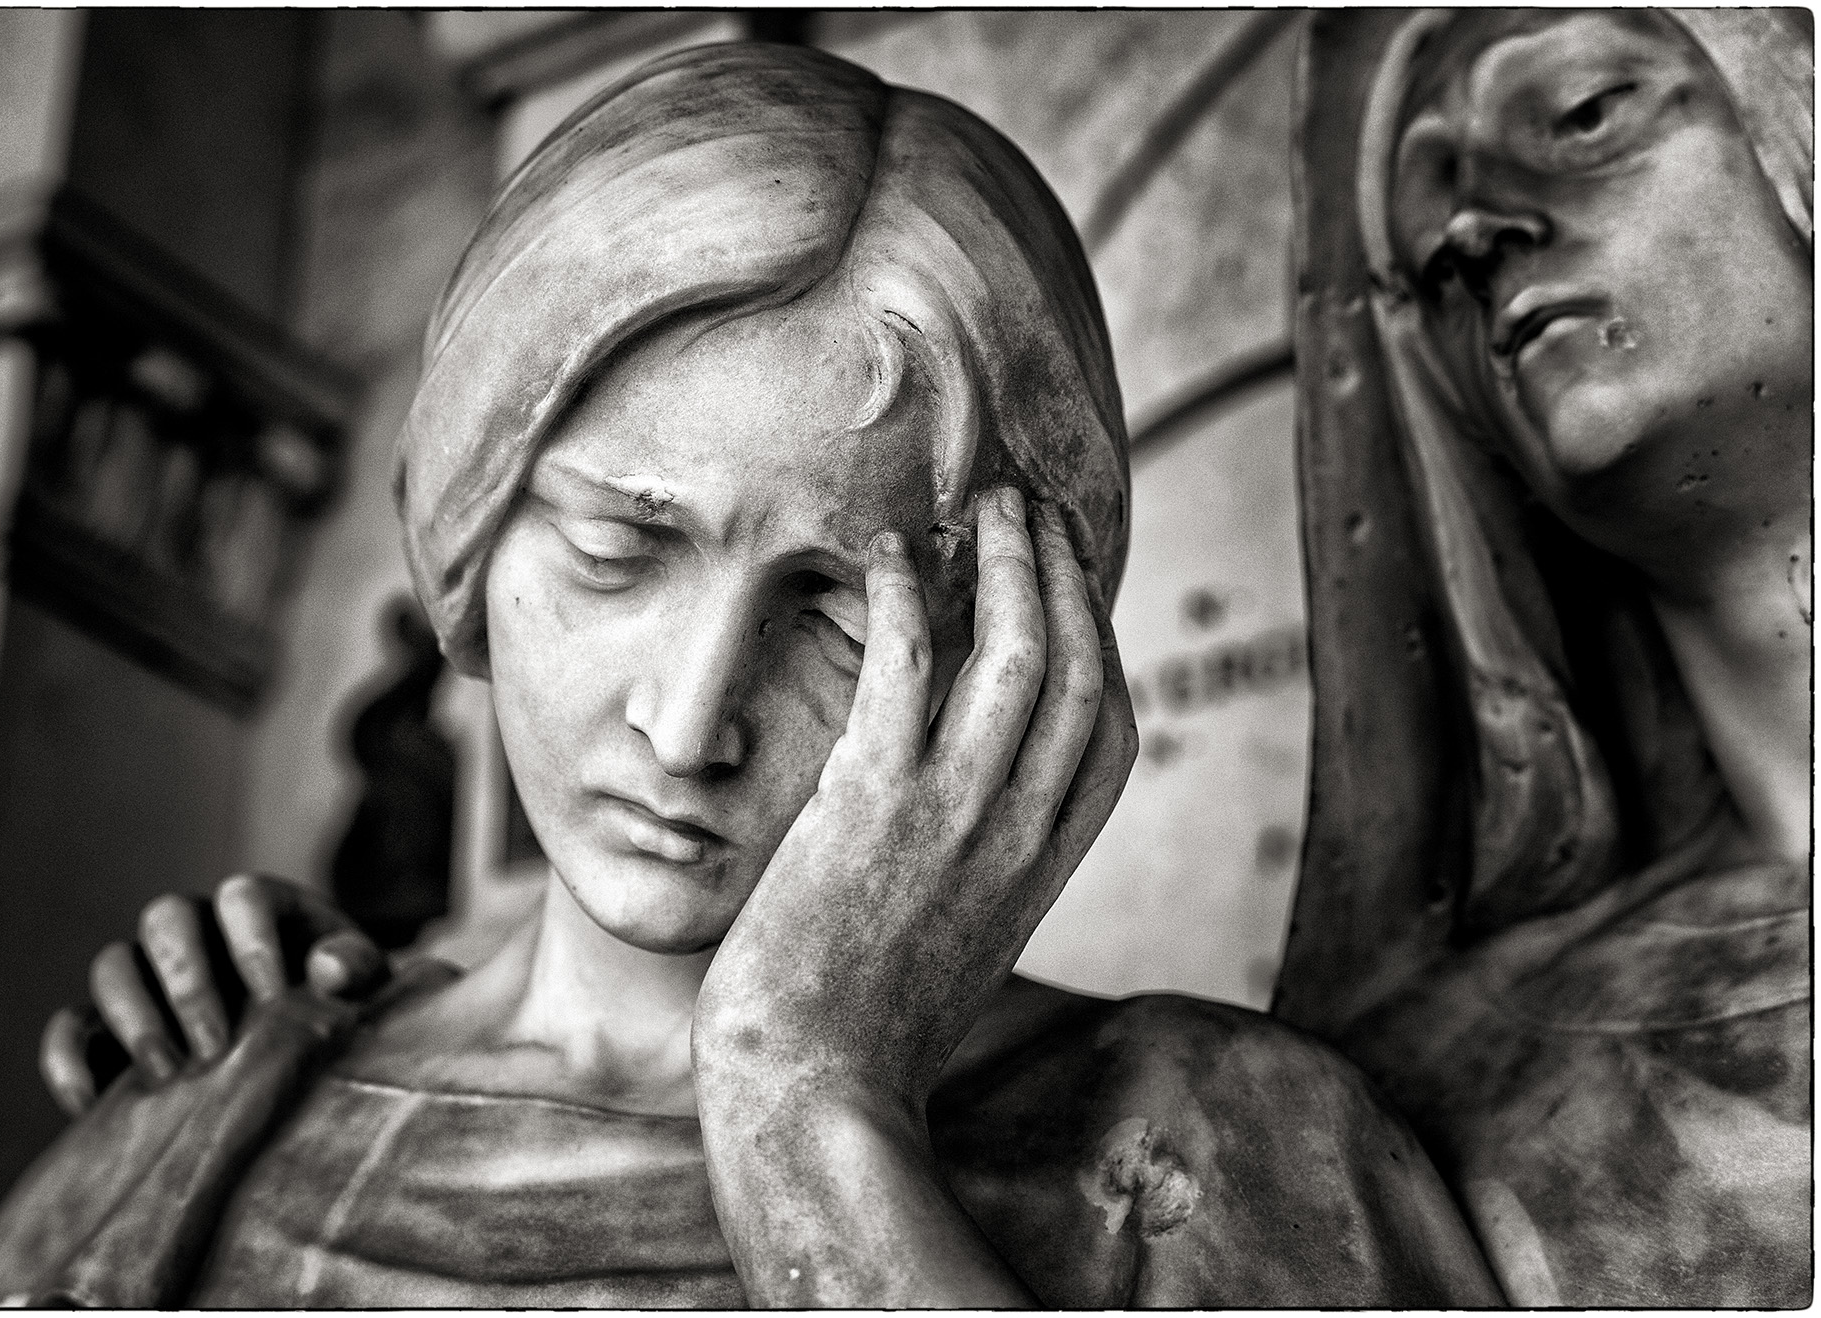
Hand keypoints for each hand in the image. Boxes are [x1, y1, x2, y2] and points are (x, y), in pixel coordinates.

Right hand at [39, 874, 387, 1115]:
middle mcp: (195, 930)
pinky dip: (68, 1061)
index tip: (273, 996)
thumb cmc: (339, 1009)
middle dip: (188, 981)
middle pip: (165, 918)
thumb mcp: (362, 987)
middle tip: (215, 1046)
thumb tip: (327, 971)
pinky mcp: (107, 1030)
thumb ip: (357, 970)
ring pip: (112, 965)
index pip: (242, 896)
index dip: (253, 940)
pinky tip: (92, 1105)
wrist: (304, 1057)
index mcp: (259, 909)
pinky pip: (69, 1029)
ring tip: (168, 1076)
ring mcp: (145, 976)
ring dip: (134, 1017)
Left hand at [690, 486, 1137, 1305]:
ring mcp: (955, 812)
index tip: (1073, 579)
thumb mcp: (960, 933)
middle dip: (1062, 573)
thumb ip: (983, 860)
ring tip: (983, 505)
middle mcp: (1021, 828)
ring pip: (1014, 652)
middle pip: (1076, 666)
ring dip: (1004, 563)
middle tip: (1034, 507)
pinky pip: (908, 671)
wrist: (818, 1087)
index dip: (1099, 636)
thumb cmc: (871, 1019)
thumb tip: (966, 800)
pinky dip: (904, 600)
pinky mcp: (873, 803)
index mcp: (1048, 860)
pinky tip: (888, 554)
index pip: (1109, 725)